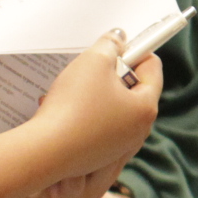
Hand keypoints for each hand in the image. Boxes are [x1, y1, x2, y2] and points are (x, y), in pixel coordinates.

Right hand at [27, 33, 161, 182]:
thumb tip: (118, 40)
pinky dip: (83, 115)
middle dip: (112, 74)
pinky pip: (96, 127)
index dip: (136, 52)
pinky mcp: (98, 157)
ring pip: (111, 109)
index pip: (152, 69)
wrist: (45, 152)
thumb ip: (110, 45)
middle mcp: (138, 132)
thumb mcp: (94, 62)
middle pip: (132, 89)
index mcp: (146, 108)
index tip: (117, 46)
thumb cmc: (73, 105)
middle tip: (92, 67)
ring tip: (72, 89)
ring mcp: (118, 148)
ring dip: (94, 94)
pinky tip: (63, 109)